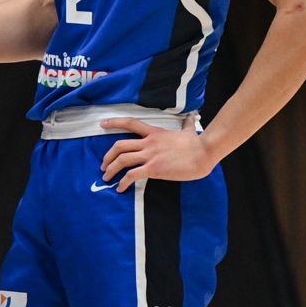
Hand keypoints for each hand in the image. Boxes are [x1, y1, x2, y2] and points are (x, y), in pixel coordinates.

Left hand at [98, 120, 216, 190]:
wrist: (203, 152)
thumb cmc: (197, 144)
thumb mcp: (188, 131)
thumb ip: (186, 125)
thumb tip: (191, 118)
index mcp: (154, 133)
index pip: (130, 123)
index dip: (114, 123)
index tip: (102, 124)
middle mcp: (148, 143)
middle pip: (119, 146)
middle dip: (107, 156)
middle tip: (104, 165)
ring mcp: (150, 155)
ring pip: (122, 160)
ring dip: (111, 169)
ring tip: (107, 177)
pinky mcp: (153, 168)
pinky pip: (132, 175)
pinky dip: (123, 182)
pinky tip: (121, 188)